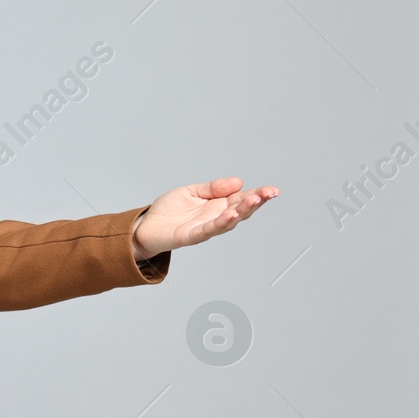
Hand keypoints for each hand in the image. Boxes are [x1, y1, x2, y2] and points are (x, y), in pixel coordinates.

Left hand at [131, 176, 278, 258]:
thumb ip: (213, 188)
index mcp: (217, 205)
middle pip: (240, 210)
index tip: (272, 190)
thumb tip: (238, 181)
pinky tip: (231, 215)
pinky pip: (209, 229)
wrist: (146, 226)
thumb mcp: (191, 192)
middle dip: (256, 202)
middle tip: (269, 193)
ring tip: (254, 201)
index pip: (241, 199)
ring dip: (242, 211)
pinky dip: (221, 222)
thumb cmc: (169, 211)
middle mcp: (215, 217)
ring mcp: (205, 227)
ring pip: (229, 220)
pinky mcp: (192, 235)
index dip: (257, 195)